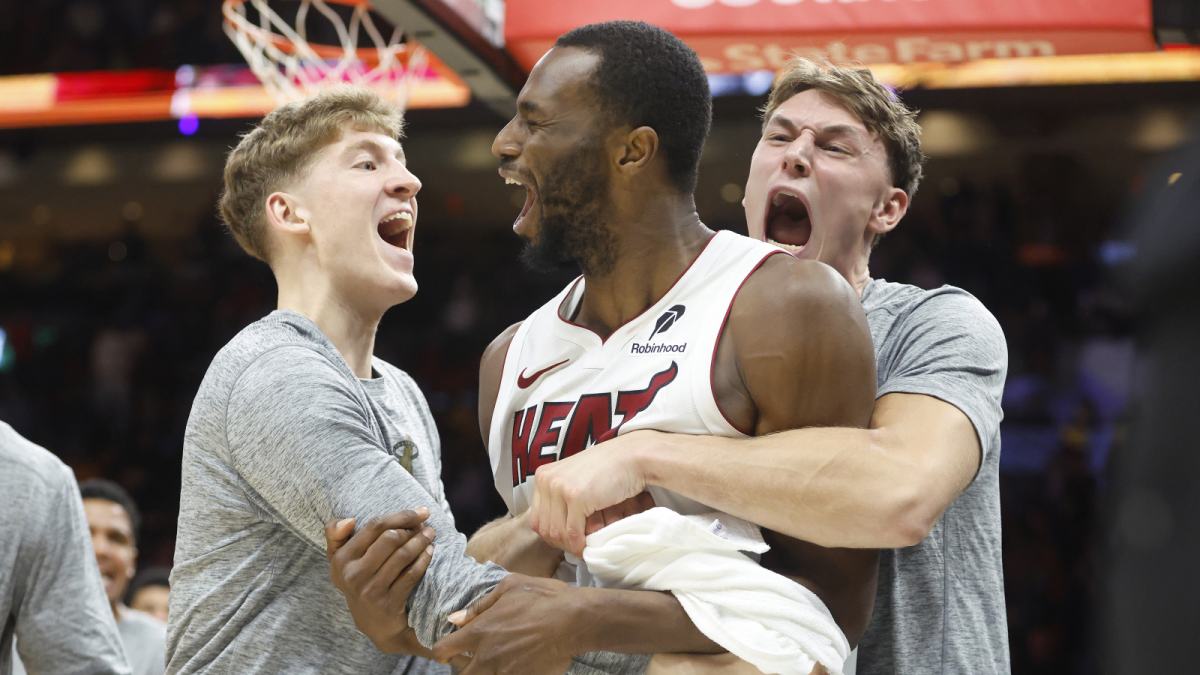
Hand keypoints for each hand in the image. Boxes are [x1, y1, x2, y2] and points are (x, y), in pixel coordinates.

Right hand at [324, 509, 435, 653]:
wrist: (374, 623)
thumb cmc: (359, 581)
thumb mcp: (340, 561)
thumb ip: (336, 535)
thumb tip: (348, 519)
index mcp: (341, 560)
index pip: (374, 527)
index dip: (400, 516)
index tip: (418, 511)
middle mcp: (353, 575)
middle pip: (391, 538)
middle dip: (412, 528)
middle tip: (425, 525)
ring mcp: (371, 590)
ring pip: (403, 555)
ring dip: (421, 541)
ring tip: (430, 534)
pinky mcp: (388, 603)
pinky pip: (411, 574)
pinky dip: (424, 559)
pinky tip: (430, 551)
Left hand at [432, 574, 585, 673]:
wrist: (576, 620)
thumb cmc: (543, 598)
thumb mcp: (509, 587)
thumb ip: (479, 606)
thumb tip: (454, 619)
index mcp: (480, 632)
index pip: (443, 650)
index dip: (442, 650)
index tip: (449, 648)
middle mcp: (488, 657)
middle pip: (461, 674)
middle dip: (462, 666)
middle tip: (471, 657)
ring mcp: (505, 672)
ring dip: (484, 671)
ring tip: (494, 660)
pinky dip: (505, 673)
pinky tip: (515, 662)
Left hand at [530, 430, 659, 555]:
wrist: (630, 457)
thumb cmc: (607, 469)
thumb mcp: (574, 480)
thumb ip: (560, 500)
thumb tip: (556, 536)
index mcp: (543, 476)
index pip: (536, 518)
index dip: (551, 534)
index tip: (568, 540)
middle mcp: (546, 480)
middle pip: (544, 528)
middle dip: (561, 542)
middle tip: (578, 546)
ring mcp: (560, 488)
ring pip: (557, 533)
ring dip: (571, 545)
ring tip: (585, 545)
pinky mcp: (576, 497)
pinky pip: (572, 532)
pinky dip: (580, 544)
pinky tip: (589, 544)